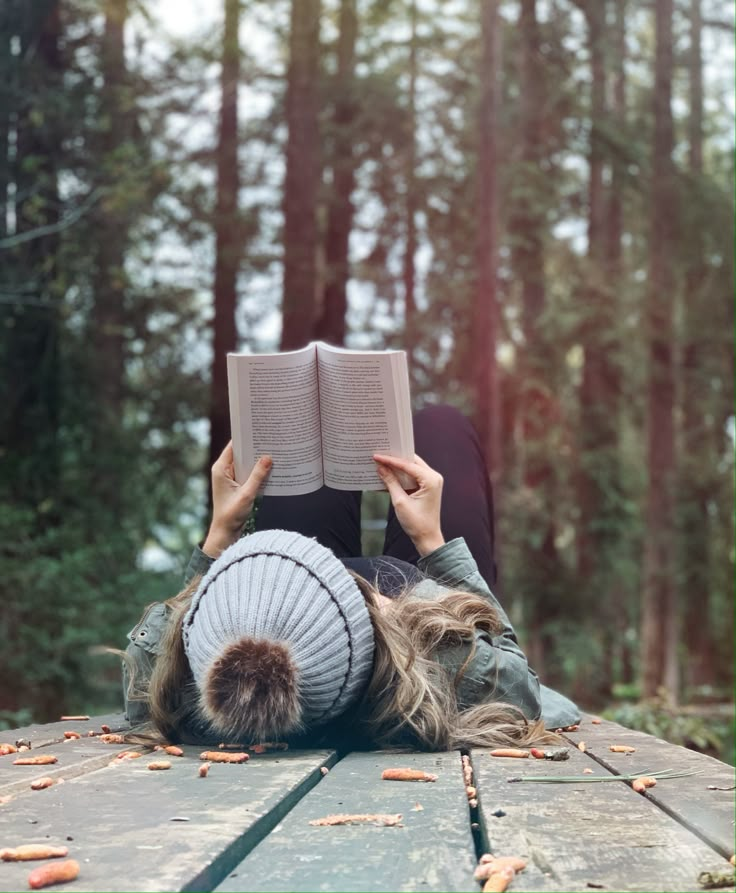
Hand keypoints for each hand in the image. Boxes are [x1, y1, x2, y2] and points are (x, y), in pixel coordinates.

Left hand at [202, 442, 271, 557]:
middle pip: (241, 452)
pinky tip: (270, 468)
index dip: (245, 437)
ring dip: (257, 459)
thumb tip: (268, 458)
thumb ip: (258, 475)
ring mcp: (230, 477)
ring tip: (273, 452)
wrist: (226, 532)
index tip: (258, 430)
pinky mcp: (236, 484)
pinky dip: (257, 470)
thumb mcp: (247, 494)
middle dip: (255, 448)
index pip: (233, 446)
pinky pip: (248, 472)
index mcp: (220, 469)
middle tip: (271, 440)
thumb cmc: (231, 515)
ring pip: (246, 462)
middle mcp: (224, 470)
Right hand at [373, 453, 444, 556]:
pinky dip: (401, 476)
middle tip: (380, 454)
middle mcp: (433, 477)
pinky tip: (388, 475)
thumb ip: (390, 482)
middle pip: (411, 462)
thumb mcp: (400, 501)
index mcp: (430, 480)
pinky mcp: (426, 487)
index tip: (377, 456)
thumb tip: (380, 468)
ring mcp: (431, 482)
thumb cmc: (417, 523)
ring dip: (397, 467)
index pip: (407, 465)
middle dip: (395, 459)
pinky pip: (412, 476)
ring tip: (382, 463)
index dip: (390, 460)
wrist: (427, 538)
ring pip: (411, 468)